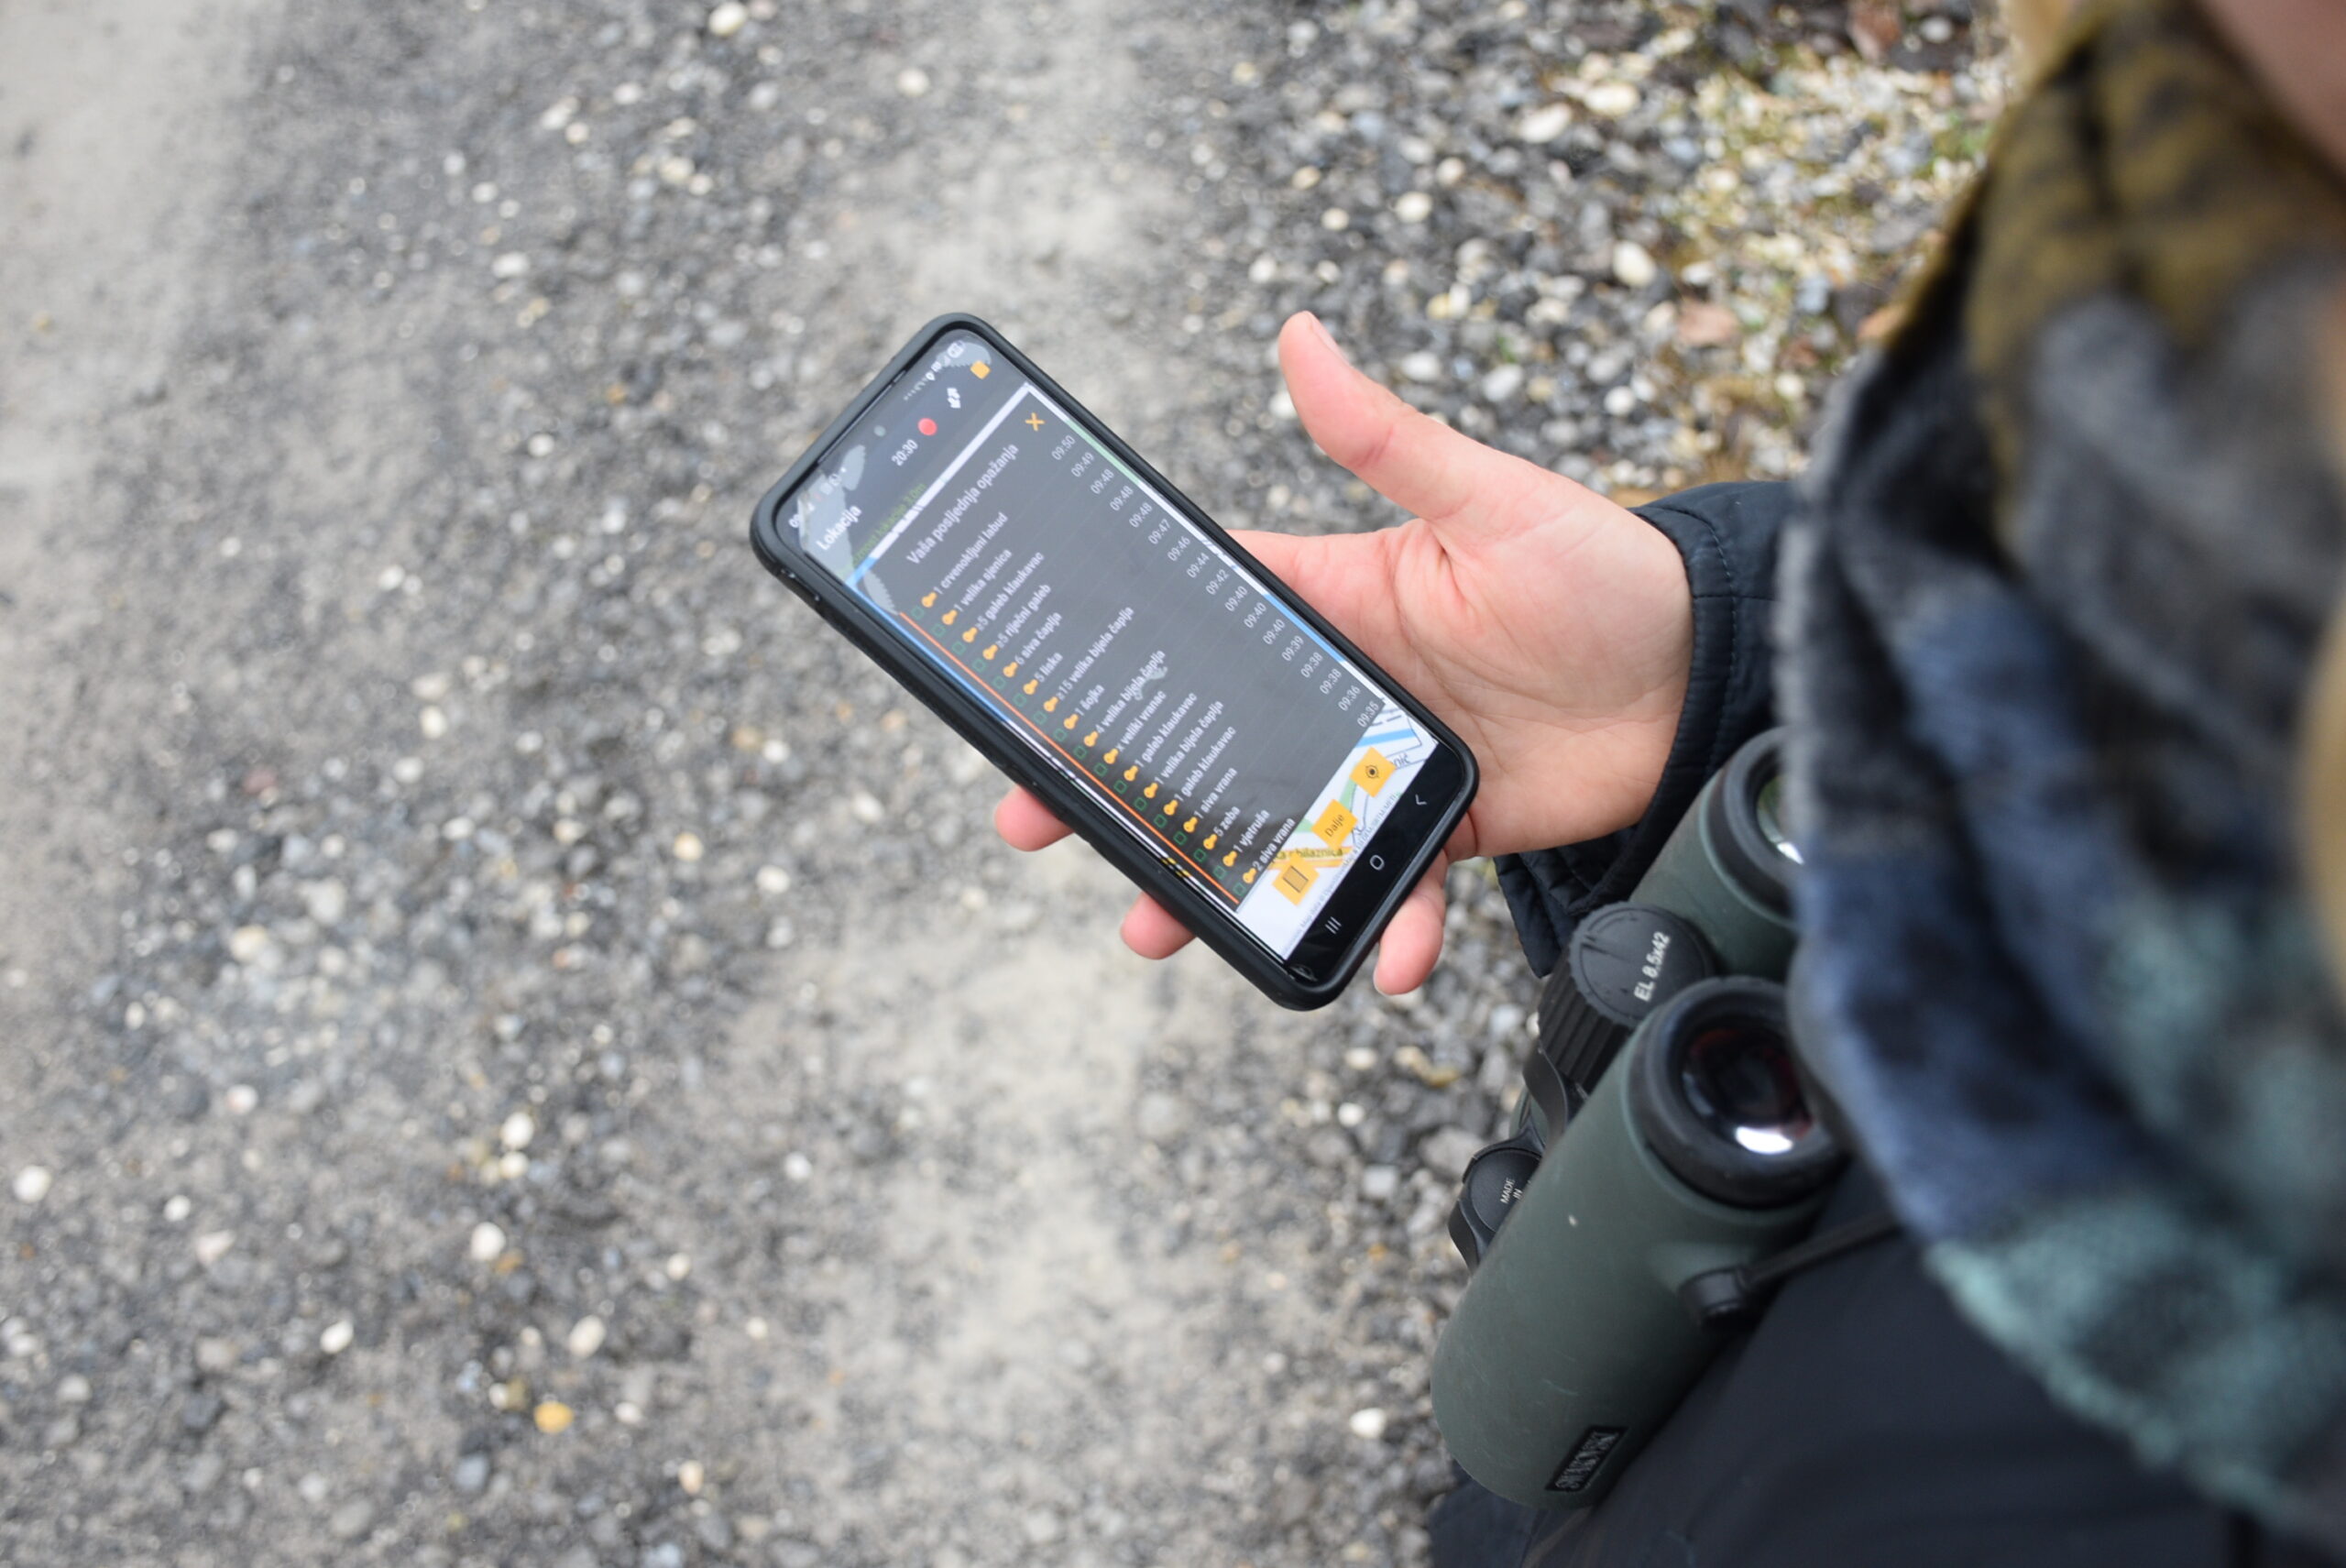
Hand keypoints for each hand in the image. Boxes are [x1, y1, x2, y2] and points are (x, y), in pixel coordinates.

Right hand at [997, 312, 1693, 992]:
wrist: (1703, 675)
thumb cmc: (1602, 567)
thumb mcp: (1490, 497)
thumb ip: (1387, 436)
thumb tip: (1300, 334)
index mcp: (1338, 598)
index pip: (1203, 619)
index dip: (1117, 651)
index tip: (1038, 690)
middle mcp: (1348, 684)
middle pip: (1214, 739)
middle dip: (1126, 784)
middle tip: (1040, 821)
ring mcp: (1388, 762)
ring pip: (1282, 827)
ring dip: (1221, 879)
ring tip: (1159, 926)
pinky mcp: (1445, 824)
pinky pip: (1393, 885)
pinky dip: (1383, 927)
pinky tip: (1376, 963)